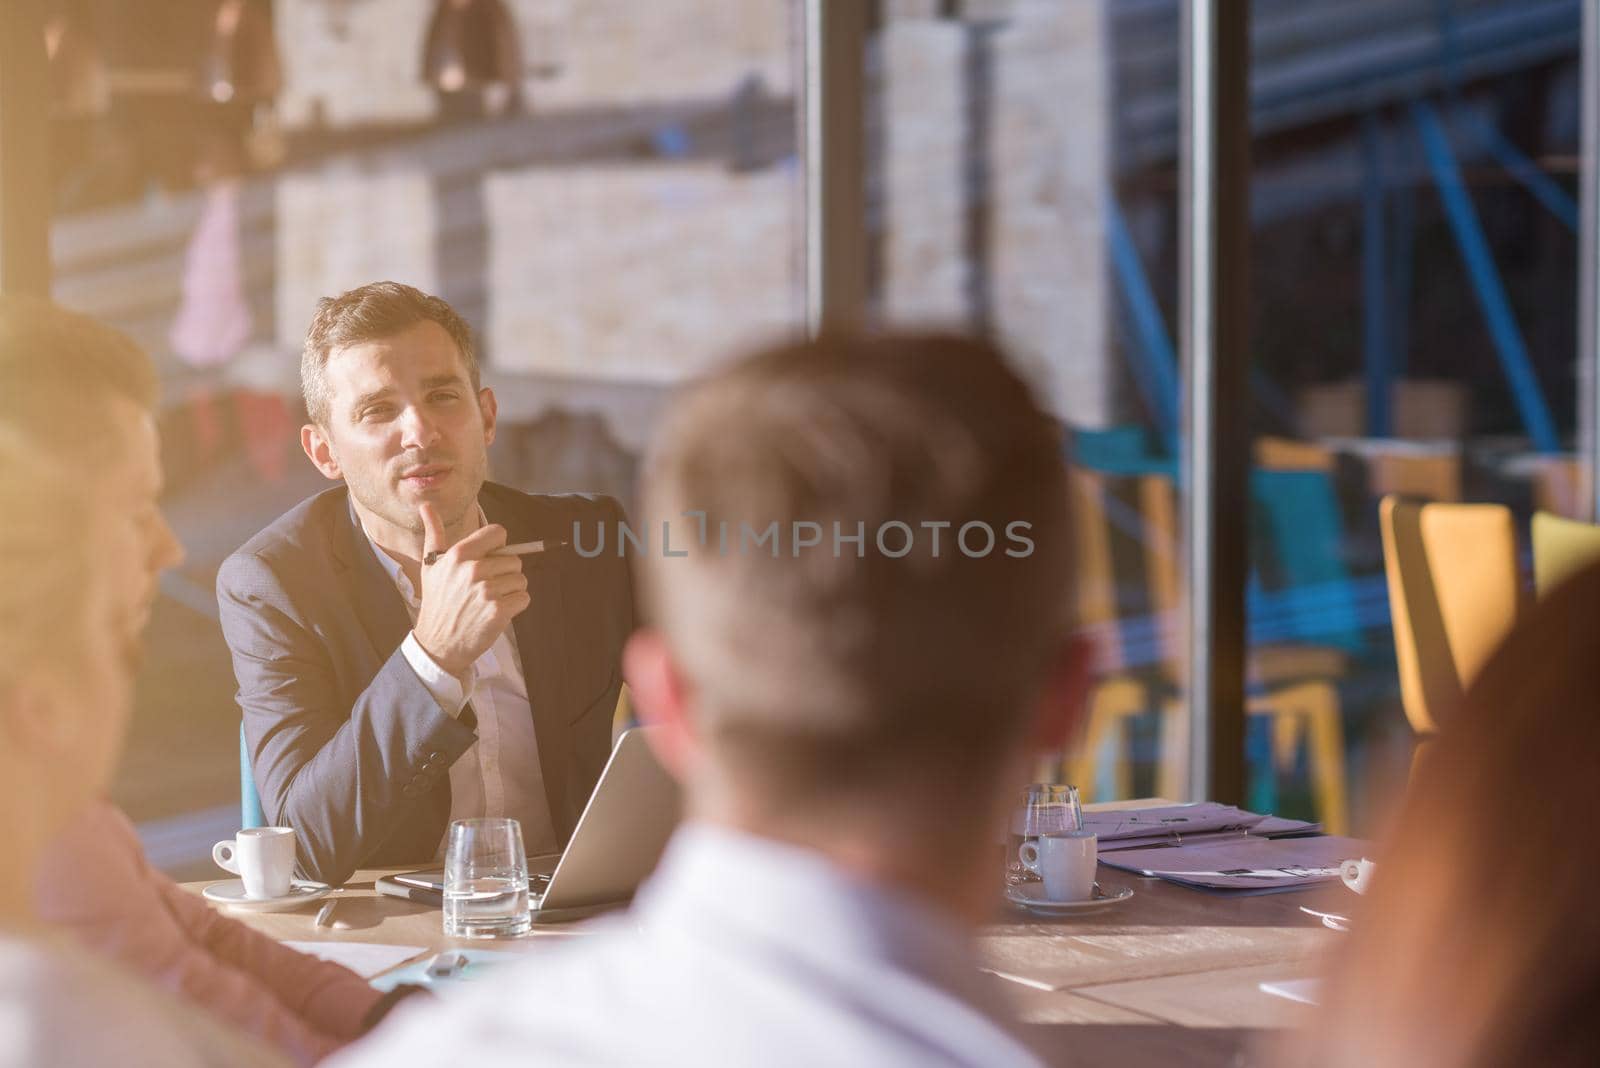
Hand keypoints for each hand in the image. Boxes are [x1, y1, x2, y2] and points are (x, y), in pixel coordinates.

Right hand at [412, 502, 529, 677]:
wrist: (438, 643)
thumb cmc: (437, 602)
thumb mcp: (431, 565)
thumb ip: (434, 533)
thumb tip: (426, 505)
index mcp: (459, 554)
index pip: (499, 533)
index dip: (499, 546)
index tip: (490, 559)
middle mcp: (473, 570)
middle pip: (514, 560)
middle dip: (505, 574)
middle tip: (485, 588)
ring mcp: (487, 591)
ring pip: (521, 580)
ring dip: (510, 591)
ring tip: (489, 601)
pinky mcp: (499, 611)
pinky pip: (524, 598)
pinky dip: (515, 606)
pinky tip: (496, 612)